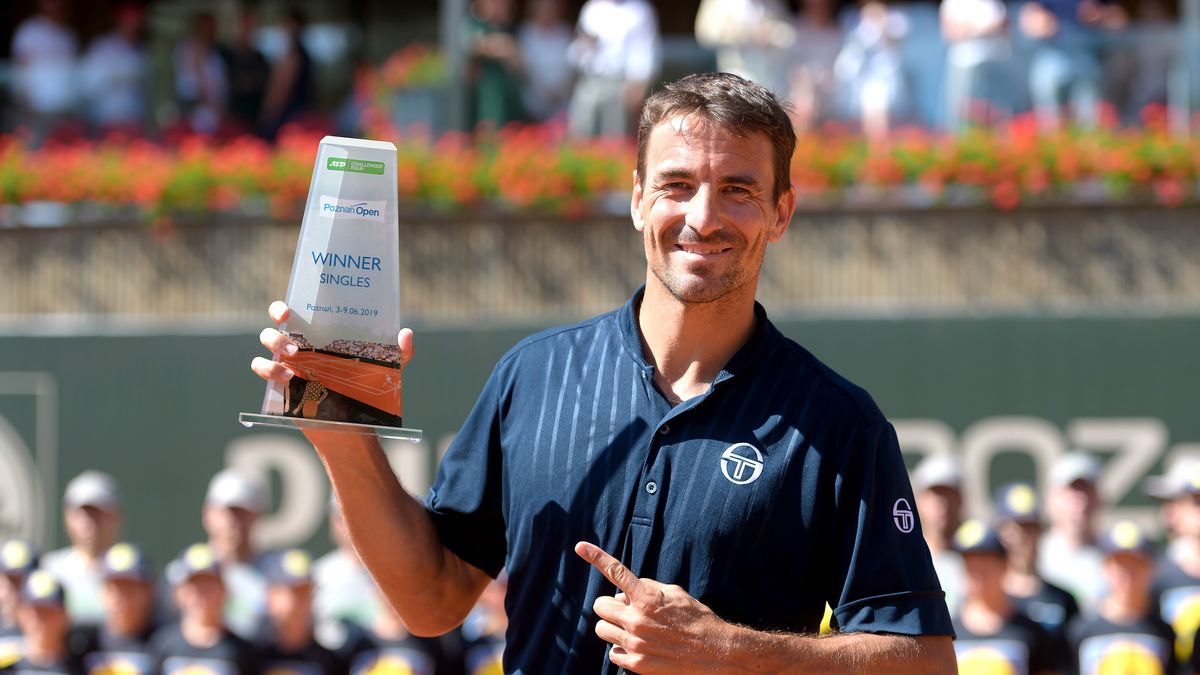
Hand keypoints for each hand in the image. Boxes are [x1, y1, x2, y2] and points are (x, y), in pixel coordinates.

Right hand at [250, 301, 415, 381]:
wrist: (353, 427)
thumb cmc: (367, 391)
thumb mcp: (387, 371)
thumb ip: (401, 353)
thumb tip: (406, 333)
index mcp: (319, 336)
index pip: (295, 313)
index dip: (283, 307)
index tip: (289, 311)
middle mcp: (299, 346)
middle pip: (273, 327)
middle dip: (276, 328)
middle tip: (295, 341)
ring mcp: (286, 364)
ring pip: (265, 346)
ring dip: (274, 348)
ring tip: (295, 359)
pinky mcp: (281, 386)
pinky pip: (263, 370)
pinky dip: (268, 370)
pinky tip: (288, 377)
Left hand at [575, 542, 731, 673]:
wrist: (716, 652)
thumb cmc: (696, 618)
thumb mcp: (675, 594)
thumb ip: (647, 588)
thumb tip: (623, 594)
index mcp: (648, 598)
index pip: (616, 572)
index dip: (595, 556)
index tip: (580, 546)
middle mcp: (637, 619)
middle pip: (600, 606)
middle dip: (610, 606)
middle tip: (625, 609)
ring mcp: (635, 643)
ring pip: (602, 630)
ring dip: (614, 627)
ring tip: (634, 629)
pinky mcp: (637, 664)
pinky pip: (612, 653)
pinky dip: (621, 649)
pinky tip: (639, 646)